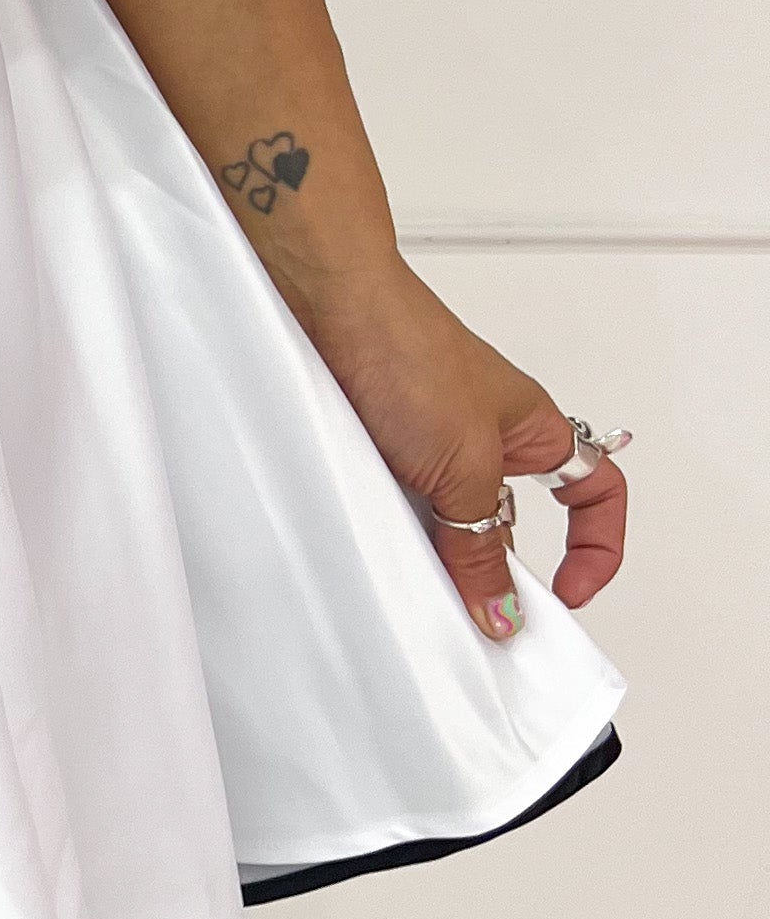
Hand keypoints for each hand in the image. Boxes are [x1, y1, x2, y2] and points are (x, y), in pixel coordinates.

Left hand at [291, 258, 629, 639]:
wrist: (324, 305)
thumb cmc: (405, 348)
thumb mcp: (463, 466)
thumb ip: (481, 543)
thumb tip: (501, 608)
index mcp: (533, 432)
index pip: (595, 495)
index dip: (595, 549)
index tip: (566, 596)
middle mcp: (484, 440)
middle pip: (509, 526)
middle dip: (494, 570)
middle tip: (478, 613)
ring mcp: (427, 447)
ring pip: (445, 526)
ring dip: (432, 556)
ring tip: (418, 578)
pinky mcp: (377, 452)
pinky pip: (395, 512)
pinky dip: (389, 535)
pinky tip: (376, 550)